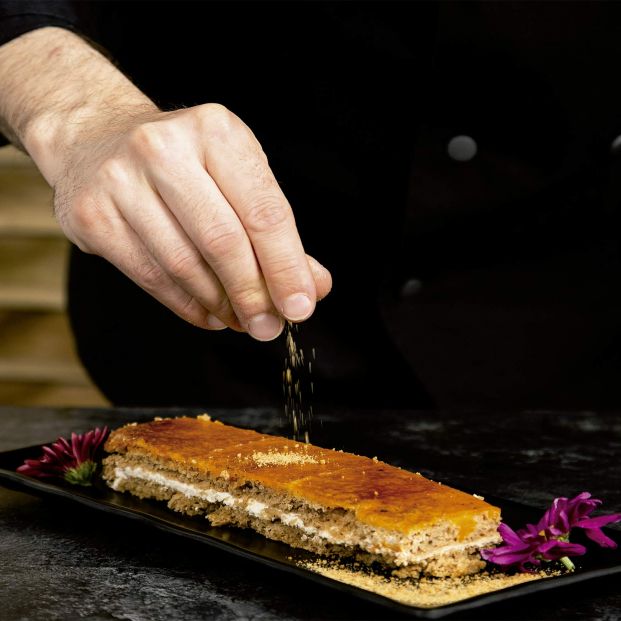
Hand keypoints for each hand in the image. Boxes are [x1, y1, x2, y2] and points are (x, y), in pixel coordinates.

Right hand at [0, 28, 330, 339]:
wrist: (96, 138)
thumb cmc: (184, 162)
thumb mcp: (236, 176)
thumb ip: (276, 231)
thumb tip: (314, 286)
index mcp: (216, 131)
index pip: (264, 212)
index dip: (286, 268)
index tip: (301, 307)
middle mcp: (164, 148)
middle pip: (224, 242)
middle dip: (253, 295)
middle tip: (269, 326)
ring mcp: (120, 181)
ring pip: (185, 266)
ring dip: (221, 304)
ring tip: (241, 320)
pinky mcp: (92, 216)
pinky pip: (152, 277)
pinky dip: (188, 305)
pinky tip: (210, 313)